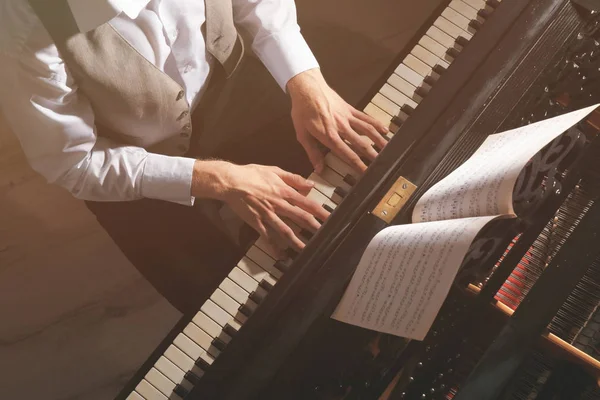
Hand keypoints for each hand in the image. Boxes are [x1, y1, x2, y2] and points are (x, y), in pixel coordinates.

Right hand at [192, 160, 329, 253]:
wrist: (231, 181)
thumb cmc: (251, 174)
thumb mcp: (275, 171)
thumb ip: (294, 178)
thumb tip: (310, 184)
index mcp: (284, 191)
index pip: (307, 203)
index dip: (320, 211)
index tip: (331, 218)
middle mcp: (279, 204)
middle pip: (300, 218)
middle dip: (314, 227)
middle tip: (325, 236)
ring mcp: (268, 214)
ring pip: (286, 230)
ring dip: (297, 241)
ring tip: (306, 250)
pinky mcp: (257, 222)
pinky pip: (267, 237)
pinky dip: (274, 247)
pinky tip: (280, 255)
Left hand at [287, 68, 389, 173]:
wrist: (306, 87)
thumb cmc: (302, 110)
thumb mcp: (302, 134)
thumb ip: (312, 153)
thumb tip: (319, 169)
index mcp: (329, 136)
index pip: (346, 154)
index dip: (357, 164)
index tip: (365, 172)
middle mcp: (341, 127)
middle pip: (360, 144)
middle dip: (372, 155)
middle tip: (381, 164)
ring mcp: (347, 117)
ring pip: (367, 130)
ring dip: (378, 140)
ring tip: (387, 149)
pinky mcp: (350, 109)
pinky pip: (366, 117)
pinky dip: (376, 124)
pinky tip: (385, 130)